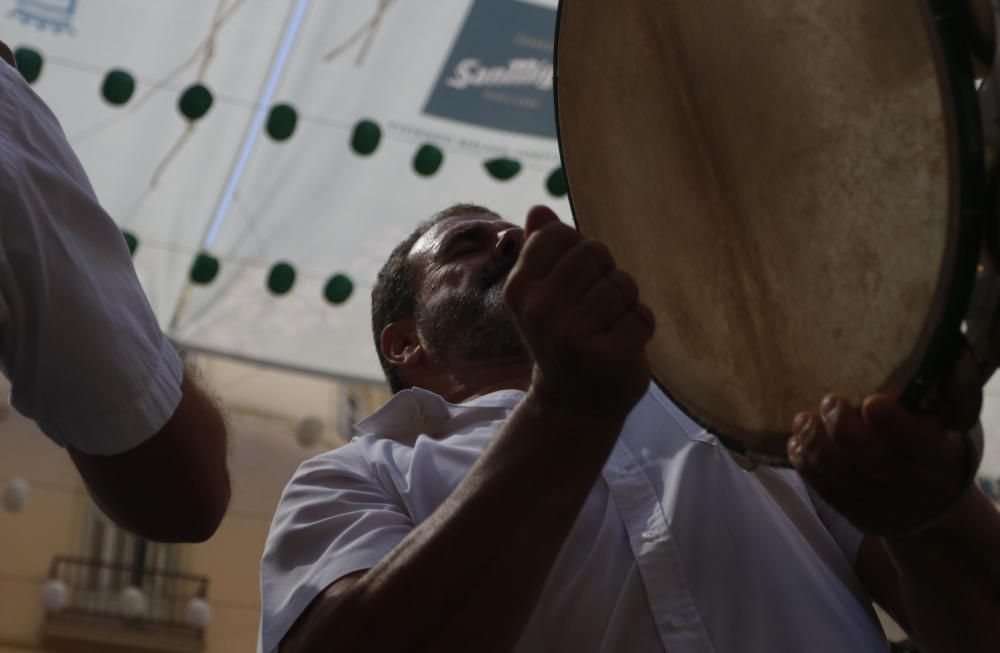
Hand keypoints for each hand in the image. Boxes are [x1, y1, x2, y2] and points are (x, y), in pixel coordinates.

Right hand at [503, 206, 654, 420]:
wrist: (573, 404)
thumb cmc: (563, 337)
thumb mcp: (544, 294)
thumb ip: (542, 249)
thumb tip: (540, 208)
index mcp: (519, 289)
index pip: (559, 234)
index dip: (578, 251)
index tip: (574, 282)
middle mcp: (539, 311)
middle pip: (594, 253)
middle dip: (605, 274)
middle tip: (595, 308)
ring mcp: (571, 335)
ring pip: (621, 284)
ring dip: (626, 303)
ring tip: (609, 327)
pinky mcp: (606, 355)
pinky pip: (642, 316)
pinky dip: (641, 327)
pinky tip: (623, 345)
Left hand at [788, 394, 967, 534]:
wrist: (935, 498)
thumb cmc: (925, 441)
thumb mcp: (933, 421)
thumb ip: (908, 406)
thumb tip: (863, 374)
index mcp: (945, 453)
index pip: (922, 441)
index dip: (895, 424)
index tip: (872, 402)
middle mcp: (924, 486)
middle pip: (878, 463)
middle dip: (844, 431)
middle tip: (829, 402)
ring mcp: (895, 509)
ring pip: (848, 480)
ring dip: (817, 447)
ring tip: (803, 421)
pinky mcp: (866, 519)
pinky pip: (831, 496)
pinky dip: (808, 469)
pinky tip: (796, 445)